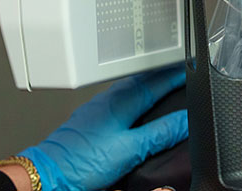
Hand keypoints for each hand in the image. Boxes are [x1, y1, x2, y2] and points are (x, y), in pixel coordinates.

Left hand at [20, 64, 187, 190]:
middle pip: (143, 80)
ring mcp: (99, 107)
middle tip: (181, 74)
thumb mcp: (131, 149)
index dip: (176, 75)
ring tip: (163, 87)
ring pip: (130, 89)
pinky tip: (134, 109)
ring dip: (148, 85)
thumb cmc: (82, 161)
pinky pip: (119, 99)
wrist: (49, 172)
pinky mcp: (91, 118)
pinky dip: (134, 98)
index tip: (192, 70)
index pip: (157, 81)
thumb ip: (160, 133)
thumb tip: (185, 121)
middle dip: (164, 76)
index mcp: (123, 100)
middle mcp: (110, 98)